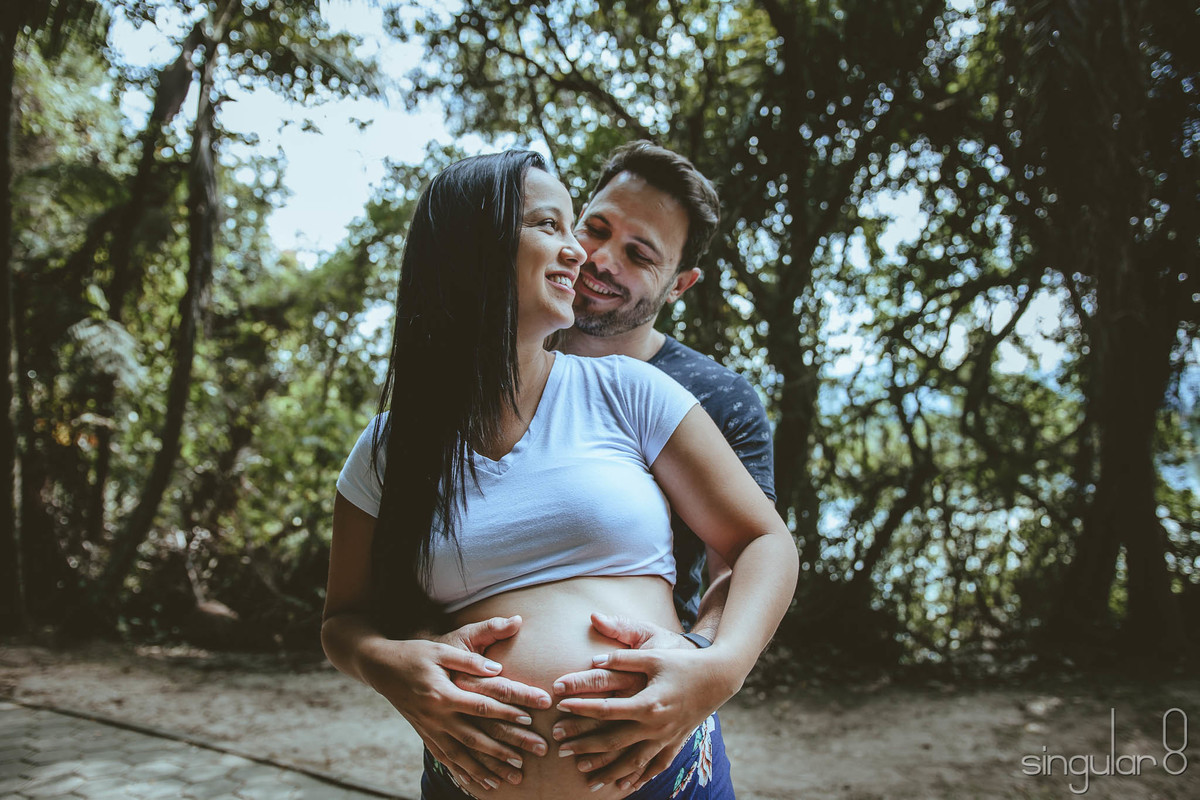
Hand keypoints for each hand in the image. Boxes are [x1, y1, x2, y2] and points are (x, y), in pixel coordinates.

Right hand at [363, 615, 550, 792]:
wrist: (381, 668)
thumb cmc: (414, 654)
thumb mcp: (441, 651)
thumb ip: (469, 661)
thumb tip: (497, 669)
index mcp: (443, 695)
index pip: (481, 706)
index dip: (506, 711)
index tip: (531, 716)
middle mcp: (437, 717)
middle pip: (477, 737)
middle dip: (506, 748)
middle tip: (534, 753)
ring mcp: (430, 729)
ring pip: (462, 755)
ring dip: (488, 768)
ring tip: (512, 778)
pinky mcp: (425, 735)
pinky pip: (446, 759)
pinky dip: (463, 773)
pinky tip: (479, 783)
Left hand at [551, 613, 739, 792]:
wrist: (719, 677)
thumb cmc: (683, 662)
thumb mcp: (653, 655)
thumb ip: (623, 659)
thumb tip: (594, 661)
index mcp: (648, 703)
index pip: (606, 709)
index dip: (581, 708)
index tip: (560, 706)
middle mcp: (656, 725)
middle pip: (613, 741)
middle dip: (585, 746)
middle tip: (561, 749)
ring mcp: (666, 737)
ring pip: (632, 761)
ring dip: (608, 771)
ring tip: (586, 779)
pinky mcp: (675, 741)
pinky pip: (655, 765)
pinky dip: (640, 777)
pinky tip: (625, 786)